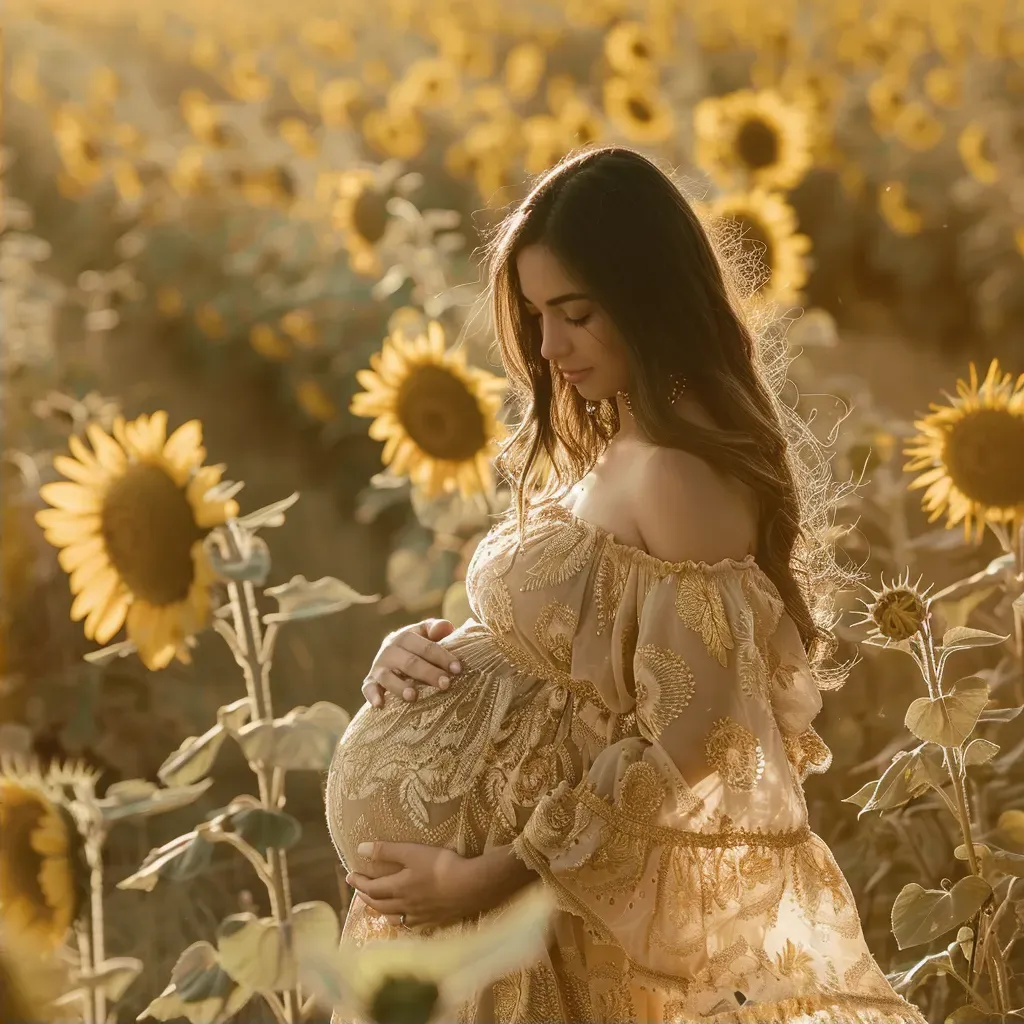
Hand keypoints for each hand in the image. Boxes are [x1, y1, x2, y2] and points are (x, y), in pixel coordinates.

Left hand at [345, 841, 489, 929]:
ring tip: (376, 907)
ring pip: (393, 918)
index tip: (350, 875)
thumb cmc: (440, 865)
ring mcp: (419, 916)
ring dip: (381, 911)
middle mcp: (404, 906)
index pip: (371, 888)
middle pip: (380, 904)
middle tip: (358, 890)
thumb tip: (360, 849)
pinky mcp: (433, 921)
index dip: (359, 882)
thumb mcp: (412, 852)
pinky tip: (404, 920)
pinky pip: (411, 925)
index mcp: (398, 888)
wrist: (471, 886)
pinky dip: (401, 922)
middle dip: (366, 896)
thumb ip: (386, 851)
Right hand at [361, 618, 460, 707]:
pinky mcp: (370, 681)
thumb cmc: (417, 646)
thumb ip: (436, 628)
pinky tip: (380, 704)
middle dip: (428, 673)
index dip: (442, 657)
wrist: (390, 654)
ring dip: (400, 687)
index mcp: (406, 636)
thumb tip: (447, 627)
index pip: (426, 646)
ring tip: (413, 696)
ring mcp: (379, 667)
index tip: (457, 669)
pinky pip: (368, 688)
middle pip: (410, 662)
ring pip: (388, 677)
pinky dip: (372, 695)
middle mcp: (390, 650)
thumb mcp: (425, 633)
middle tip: (445, 684)